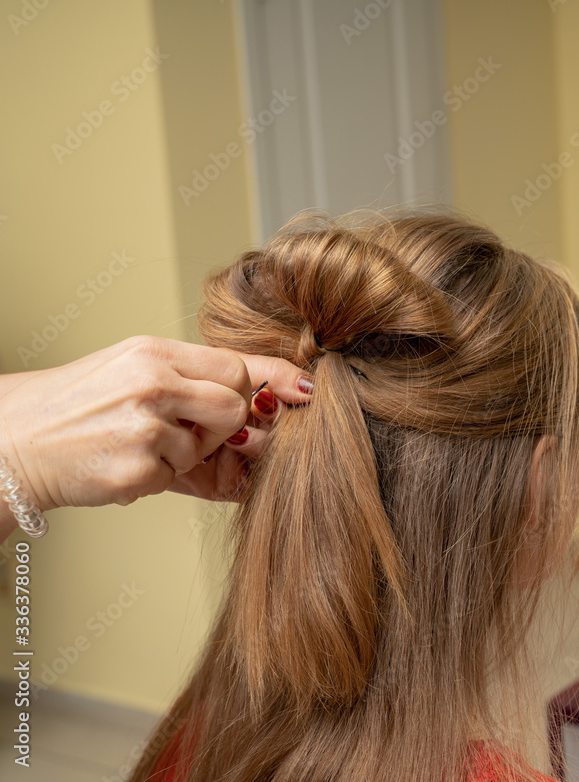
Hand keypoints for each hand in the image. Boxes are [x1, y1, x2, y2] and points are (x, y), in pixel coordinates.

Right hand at [0, 336, 311, 512]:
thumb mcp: (136, 371)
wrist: (14, 441)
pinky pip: (176, 477)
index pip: (235, 364)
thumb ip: (196, 379)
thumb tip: (277, 397)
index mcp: (154, 353)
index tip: (299, 391)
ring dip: (185, 454)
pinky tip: (124, 462)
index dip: (266, 382)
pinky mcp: (136, 468)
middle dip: (227, 423)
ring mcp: (143, 426)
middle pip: (236, 404)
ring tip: (141, 443)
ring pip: (207, 445)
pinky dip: (157, 477)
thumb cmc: (84, 406)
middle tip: (192, 428)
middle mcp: (151, 382)